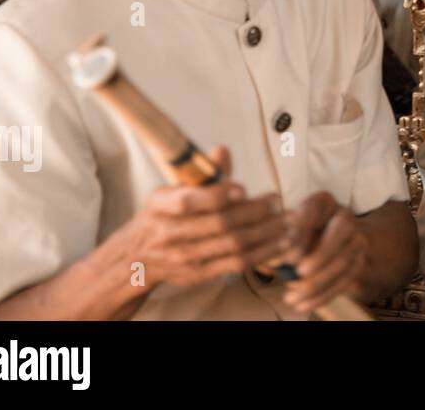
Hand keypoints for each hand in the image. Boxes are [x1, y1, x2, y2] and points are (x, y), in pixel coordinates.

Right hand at [123, 146, 288, 289]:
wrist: (137, 258)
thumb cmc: (163, 215)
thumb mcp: (173, 189)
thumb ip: (203, 172)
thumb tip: (222, 150)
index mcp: (160, 205)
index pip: (188, 202)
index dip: (218, 195)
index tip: (244, 189)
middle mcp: (169, 233)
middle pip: (220, 224)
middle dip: (255, 212)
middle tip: (279, 202)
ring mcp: (184, 257)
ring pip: (233, 245)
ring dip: (266, 233)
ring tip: (288, 222)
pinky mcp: (197, 275)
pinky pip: (236, 264)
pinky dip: (262, 252)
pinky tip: (280, 242)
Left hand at [283, 191, 367, 311]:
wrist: (335, 241)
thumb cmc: (302, 231)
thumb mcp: (292, 226)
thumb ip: (290, 236)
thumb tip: (289, 256)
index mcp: (324, 201)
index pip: (315, 206)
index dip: (303, 225)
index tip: (287, 242)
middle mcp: (345, 216)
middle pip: (341, 231)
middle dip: (320, 254)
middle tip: (298, 272)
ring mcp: (357, 240)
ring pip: (343, 261)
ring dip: (318, 282)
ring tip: (291, 298)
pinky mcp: (358, 263)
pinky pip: (344, 281)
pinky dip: (323, 296)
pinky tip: (303, 305)